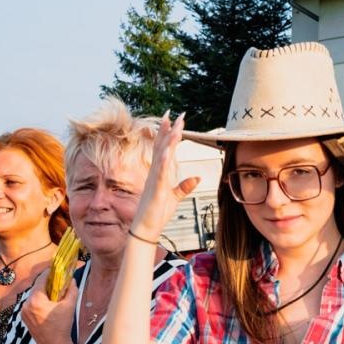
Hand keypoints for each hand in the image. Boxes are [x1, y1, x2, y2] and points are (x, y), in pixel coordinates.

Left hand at [20, 271, 76, 343]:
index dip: (48, 273)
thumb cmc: (62, 326)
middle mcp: (26, 304)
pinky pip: (31, 304)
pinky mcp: (24, 318)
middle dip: (46, 284)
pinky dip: (38, 301)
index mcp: (36, 300)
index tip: (55, 269)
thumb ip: (72, 290)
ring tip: (53, 293)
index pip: (41, 280)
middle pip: (36, 288)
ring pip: (33, 296)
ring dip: (42, 293)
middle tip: (56, 281)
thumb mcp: (69, 306)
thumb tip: (72, 280)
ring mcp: (23, 312)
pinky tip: (47, 304)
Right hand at [129, 113, 201, 242]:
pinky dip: (163, 161)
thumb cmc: (157, 213)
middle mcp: (154, 172)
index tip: (174, 119)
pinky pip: (160, 173)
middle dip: (169, 130)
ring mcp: (154, 179)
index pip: (163, 148)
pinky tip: (167, 151)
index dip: (168, 133)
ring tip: (176, 126)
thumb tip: (197, 177)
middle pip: (162, 147)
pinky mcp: (155, 189)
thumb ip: (185, 186)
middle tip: (176, 114)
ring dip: (168, 141)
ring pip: (161, 156)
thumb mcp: (175, 197)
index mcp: (159, 173)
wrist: (146, 228)